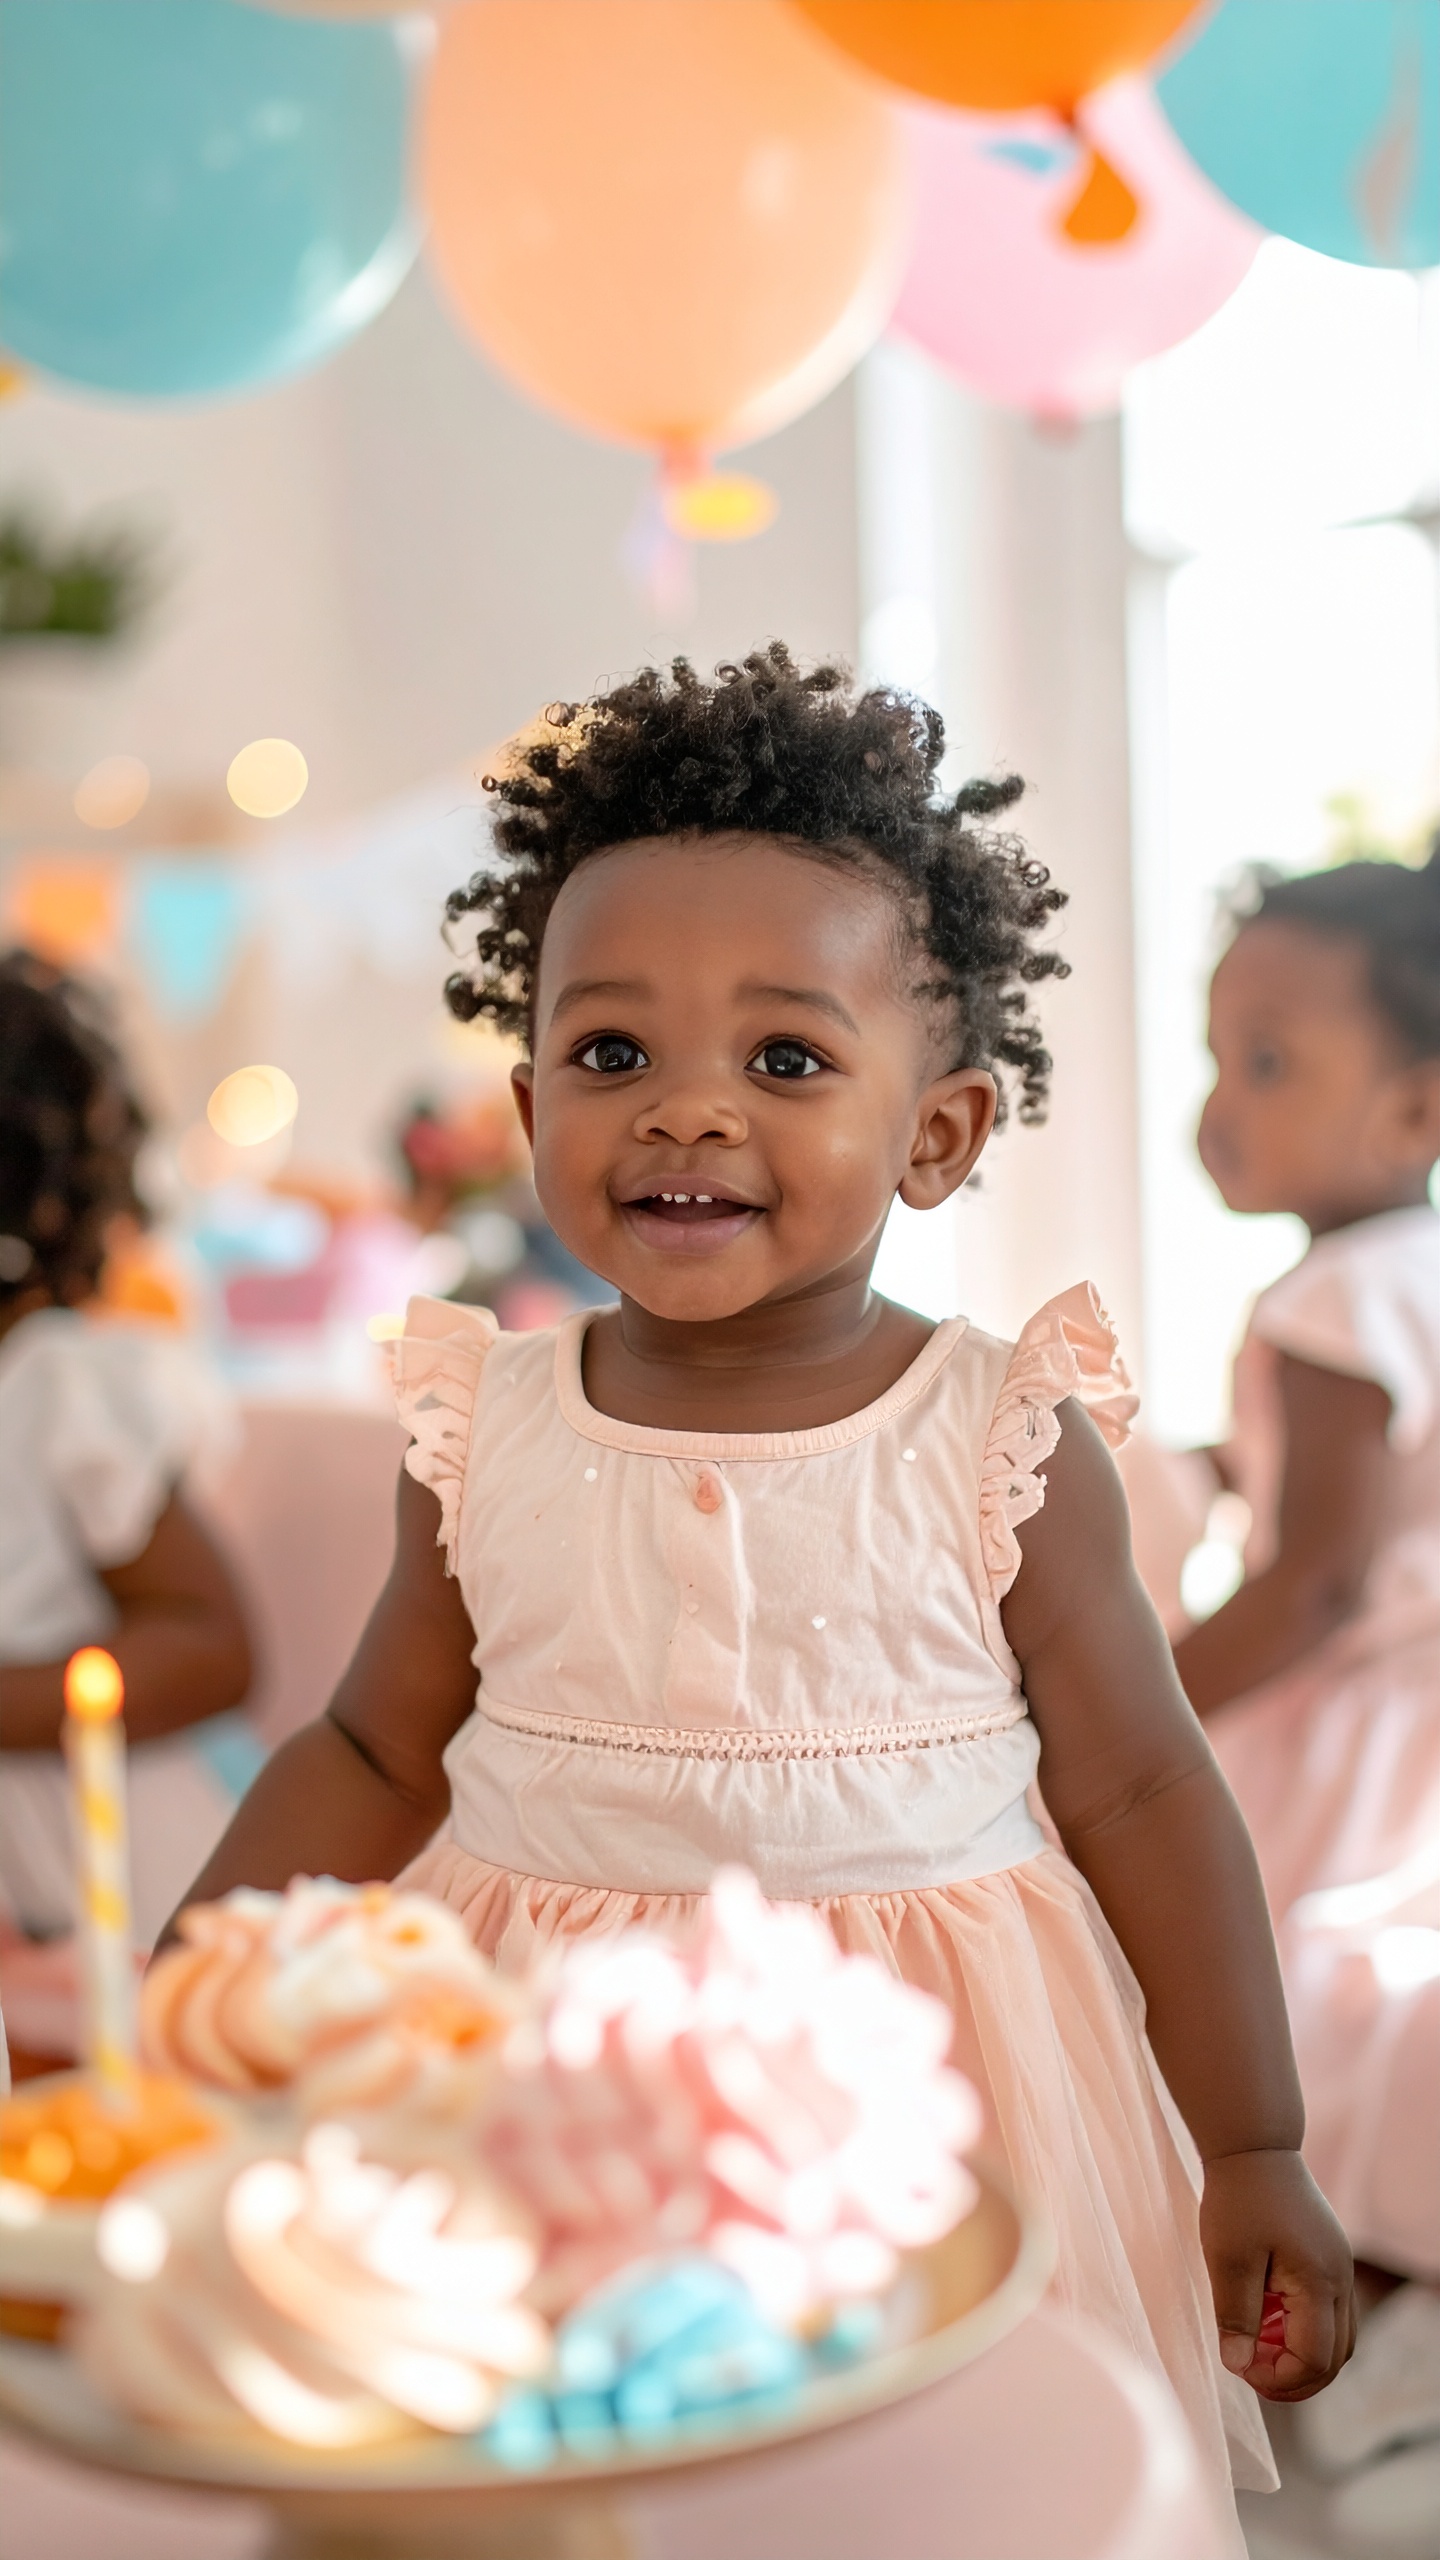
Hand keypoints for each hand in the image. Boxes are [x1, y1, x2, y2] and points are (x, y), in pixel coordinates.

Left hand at [1201, 2148, 1354, 2400]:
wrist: (1254, 2145)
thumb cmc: (1238, 2198)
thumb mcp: (1228, 2259)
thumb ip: (1236, 2316)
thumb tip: (1240, 2366)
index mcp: (1319, 2282)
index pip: (1314, 2359)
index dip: (1279, 2379)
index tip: (1240, 2368)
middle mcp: (1341, 2280)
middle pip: (1335, 2358)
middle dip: (1296, 2378)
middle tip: (1251, 2373)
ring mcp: (1340, 2268)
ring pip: (1339, 2339)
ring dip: (1303, 2356)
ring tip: (1259, 2350)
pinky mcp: (1330, 2259)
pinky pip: (1330, 2313)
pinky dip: (1306, 2331)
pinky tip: (1268, 2320)